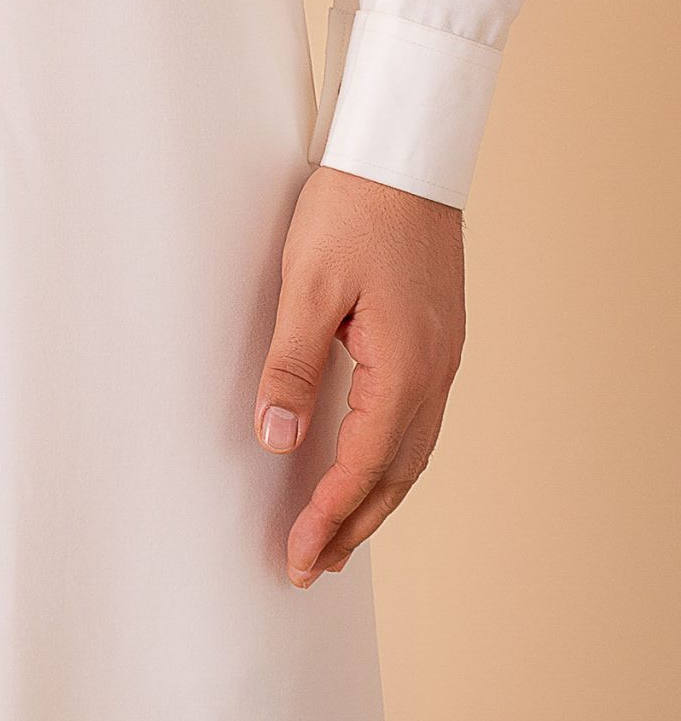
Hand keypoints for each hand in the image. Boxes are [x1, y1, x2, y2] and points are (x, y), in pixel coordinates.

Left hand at [254, 164, 464, 585]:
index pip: (364, 465)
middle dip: (353, 525)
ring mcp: (443, 355)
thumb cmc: (353, 207)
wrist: (403, 153)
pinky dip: (393, 457)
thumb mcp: (307, 285)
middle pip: (397, 474)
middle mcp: (434, 372)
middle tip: (312, 567)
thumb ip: (292, 365)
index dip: (329, 516)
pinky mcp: (437, 336)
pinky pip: (419, 419)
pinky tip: (371, 462)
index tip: (296, 555)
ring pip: (413, 451)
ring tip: (339, 532)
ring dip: (376, 497)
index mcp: (404, 367)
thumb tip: (278, 439)